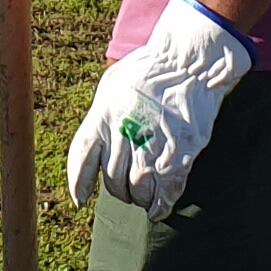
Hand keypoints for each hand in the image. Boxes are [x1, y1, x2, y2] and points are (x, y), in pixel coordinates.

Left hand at [65, 0, 252, 219]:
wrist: (191, 61)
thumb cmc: (150, 71)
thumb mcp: (113, 86)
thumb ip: (101, 116)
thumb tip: (94, 150)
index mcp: (104, 113)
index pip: (83, 157)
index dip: (79, 183)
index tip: (80, 199)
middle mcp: (125, 130)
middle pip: (113, 178)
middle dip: (118, 190)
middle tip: (125, 191)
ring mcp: (153, 144)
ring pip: (137, 189)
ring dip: (138, 199)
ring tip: (143, 197)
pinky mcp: (181, 153)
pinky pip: (167, 191)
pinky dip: (161, 205)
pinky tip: (158, 209)